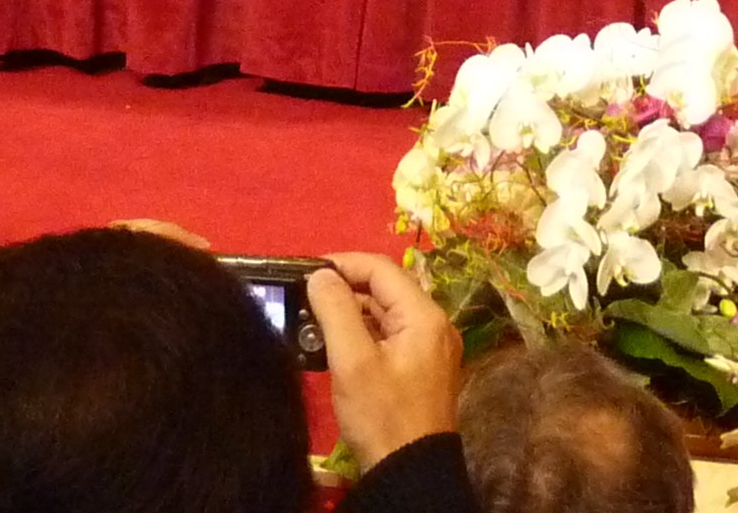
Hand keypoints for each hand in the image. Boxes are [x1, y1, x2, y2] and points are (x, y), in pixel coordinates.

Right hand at [307, 252, 461, 469]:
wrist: (409, 474)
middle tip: (304, 298)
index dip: (343, 264)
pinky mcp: (419, 369)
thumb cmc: (381, 415)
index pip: (381, 269)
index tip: (307, 272)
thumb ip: (336, 311)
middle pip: (384, 290)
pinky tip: (333, 344)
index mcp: (424, 316)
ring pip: (385, 315)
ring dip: (350, 313)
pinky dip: (361, 334)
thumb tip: (320, 275)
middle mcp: (433, 325)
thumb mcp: (353, 361)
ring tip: (312, 321)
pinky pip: (388, 337)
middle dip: (344, 290)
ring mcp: (428, 349)